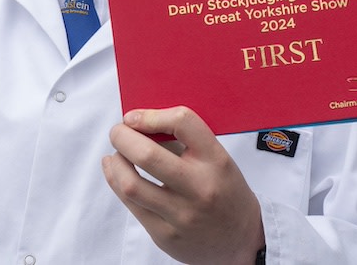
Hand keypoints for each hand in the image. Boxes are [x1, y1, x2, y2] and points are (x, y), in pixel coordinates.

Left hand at [102, 106, 264, 264]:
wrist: (240, 240)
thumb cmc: (223, 189)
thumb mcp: (216, 158)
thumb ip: (182, 140)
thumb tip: (138, 122)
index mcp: (216, 161)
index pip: (182, 123)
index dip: (151, 115)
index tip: (134, 116)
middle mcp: (200, 189)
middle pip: (147, 155)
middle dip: (122, 137)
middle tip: (118, 131)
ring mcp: (182, 216)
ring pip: (131, 184)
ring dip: (116, 161)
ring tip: (116, 153)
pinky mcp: (166, 236)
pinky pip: (131, 205)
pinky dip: (116, 181)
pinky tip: (116, 170)